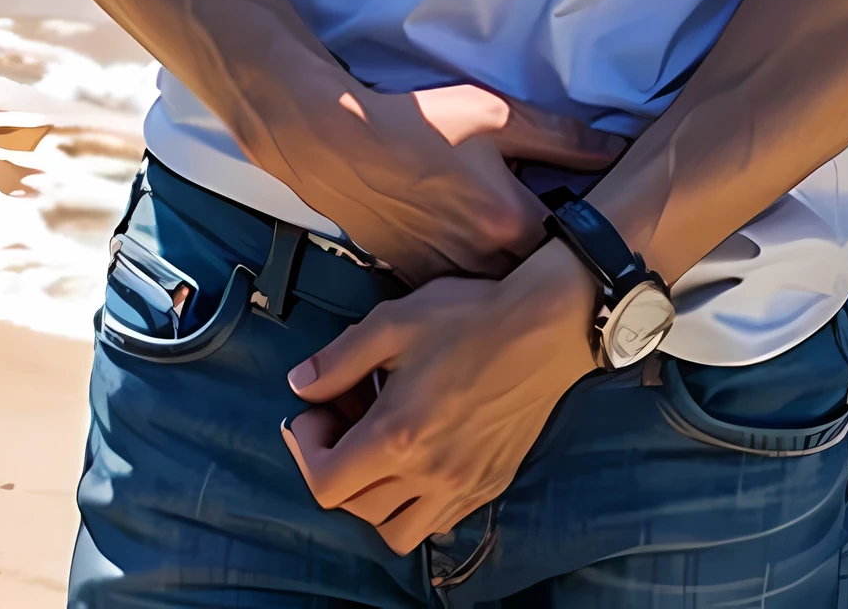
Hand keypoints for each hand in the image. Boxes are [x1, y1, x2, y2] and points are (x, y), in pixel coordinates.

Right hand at [272, 77, 623, 284]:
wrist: (344, 145)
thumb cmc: (419, 126)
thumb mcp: (498, 116)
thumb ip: (562, 137)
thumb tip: (616, 148)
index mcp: (511, 221)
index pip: (573, 247)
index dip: (590, 240)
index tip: (603, 235)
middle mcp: (483, 261)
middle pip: (536, 281)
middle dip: (555, 271)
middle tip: (573, 257)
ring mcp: (448, 279)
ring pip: (497, 296)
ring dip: (514, 285)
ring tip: (529, 269)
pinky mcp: (416, 282)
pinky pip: (458, 298)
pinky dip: (473, 289)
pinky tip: (478, 268)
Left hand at [282, 240, 595, 553]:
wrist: (547, 325)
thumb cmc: (470, 316)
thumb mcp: (394, 321)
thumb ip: (339, 358)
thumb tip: (300, 384)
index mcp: (398, 436)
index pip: (325, 484)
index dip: (305, 450)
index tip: (316, 413)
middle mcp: (429, 475)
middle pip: (355, 508)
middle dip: (336, 466)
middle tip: (346, 418)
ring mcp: (463, 487)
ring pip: (396, 531)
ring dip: (374, 500)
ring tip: (379, 450)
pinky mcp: (489, 485)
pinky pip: (438, 522)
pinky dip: (415, 504)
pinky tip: (420, 456)